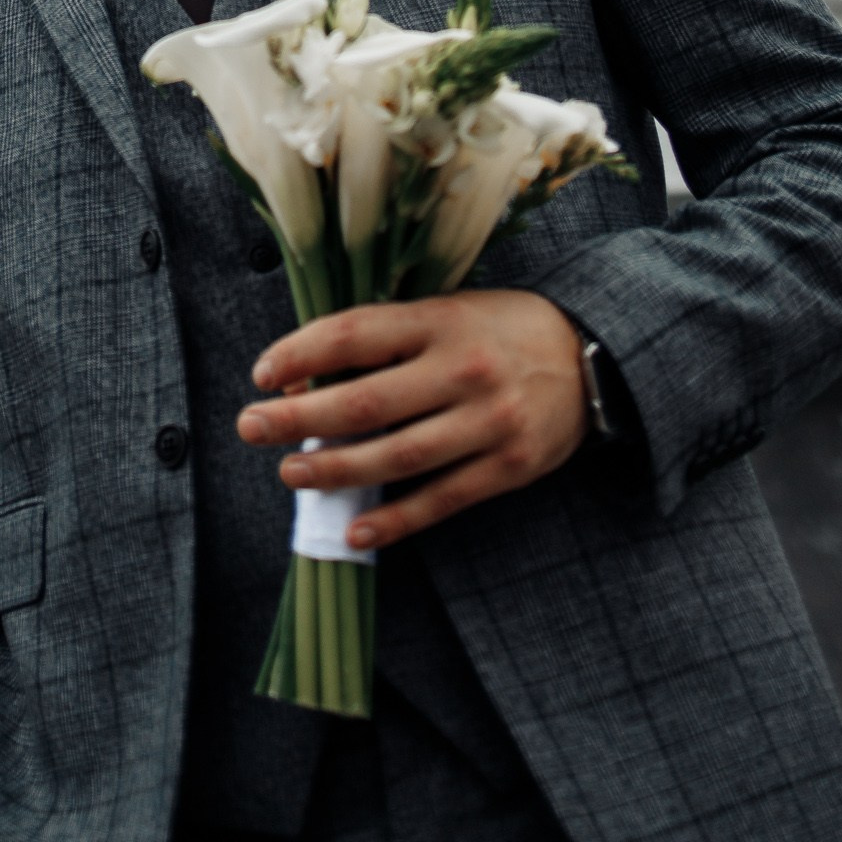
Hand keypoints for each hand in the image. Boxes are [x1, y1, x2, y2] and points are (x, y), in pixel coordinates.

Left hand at [236, 290, 588, 549]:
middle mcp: (462, 370)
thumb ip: (387, 337)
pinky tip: (355, 529)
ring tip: (291, 473)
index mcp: (440, 321)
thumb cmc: (498, 329)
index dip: (299, 353)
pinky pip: (441, 500)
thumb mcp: (446, 311)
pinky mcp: (509, 468)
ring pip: (396, 457)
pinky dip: (395, 520)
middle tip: (251, 427)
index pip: (354, 334)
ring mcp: (488, 423)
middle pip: (364, 402)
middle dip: (298, 418)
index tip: (260, 374)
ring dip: (335, 471)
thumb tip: (309, 375)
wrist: (590, 356)